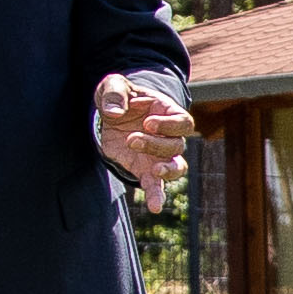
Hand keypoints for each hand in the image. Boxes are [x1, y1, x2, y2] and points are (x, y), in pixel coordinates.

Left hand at [95, 74, 191, 196]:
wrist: (109, 113)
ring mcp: (160, 155)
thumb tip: (115, 113)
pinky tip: (155, 207)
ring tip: (153, 170)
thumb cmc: (118, 96)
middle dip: (155, 144)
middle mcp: (169, 136)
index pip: (183, 122)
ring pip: (176, 167)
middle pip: (177, 145)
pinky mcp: (145, 170)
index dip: (169, 125)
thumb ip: (115, 93)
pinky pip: (157, 186)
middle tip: (131, 138)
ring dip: (167, 170)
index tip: (147, 123)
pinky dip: (157, 196)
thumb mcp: (113, 85)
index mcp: (167, 112)